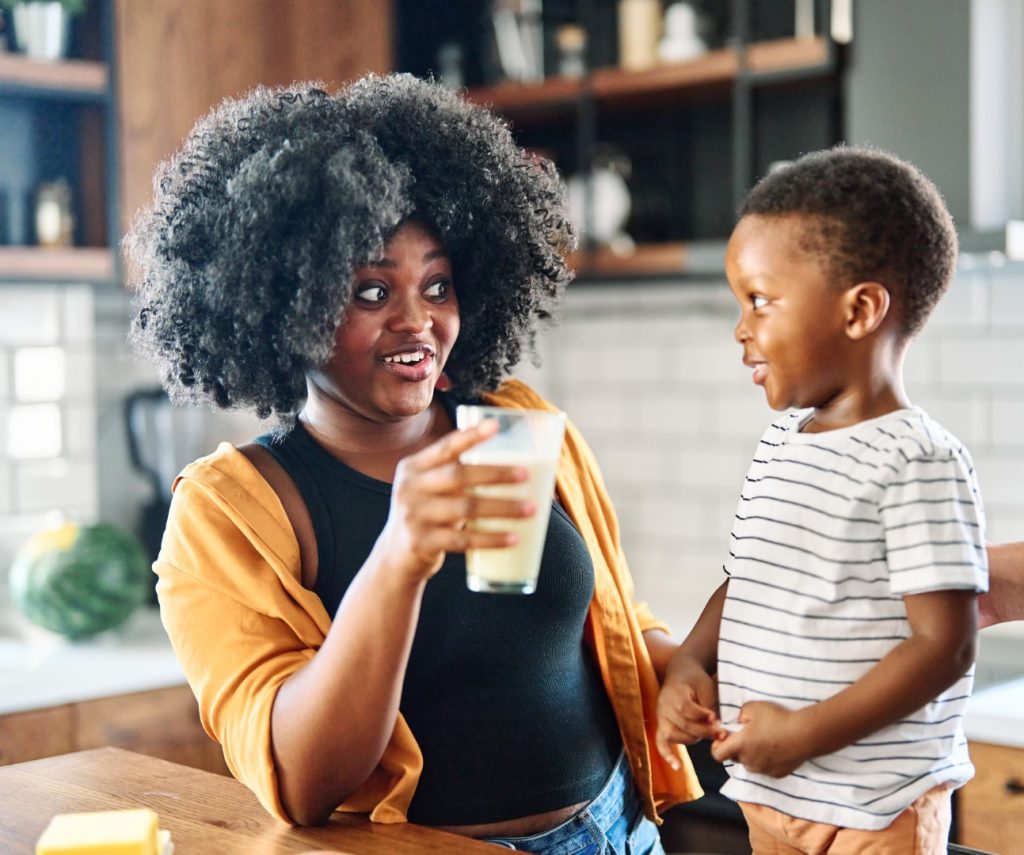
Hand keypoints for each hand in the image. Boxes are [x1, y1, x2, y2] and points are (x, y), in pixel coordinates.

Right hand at [374, 420, 534, 584]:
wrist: (396, 556)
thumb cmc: (427, 513)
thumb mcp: (428, 487)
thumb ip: (454, 473)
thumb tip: (511, 463)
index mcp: (413, 467)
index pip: (445, 447)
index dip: (471, 435)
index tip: (496, 426)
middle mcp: (410, 488)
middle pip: (458, 475)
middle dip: (496, 473)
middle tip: (526, 474)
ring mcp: (414, 516)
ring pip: (466, 508)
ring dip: (503, 507)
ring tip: (531, 508)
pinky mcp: (421, 543)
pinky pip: (464, 540)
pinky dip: (492, 539)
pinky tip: (514, 538)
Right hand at [655, 651, 724, 768]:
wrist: (680, 673)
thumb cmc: (695, 680)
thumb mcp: (705, 685)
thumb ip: (709, 703)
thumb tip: (717, 724)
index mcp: (675, 693)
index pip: (687, 709)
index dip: (702, 716)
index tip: (716, 719)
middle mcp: (664, 706)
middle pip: (684, 724)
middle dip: (705, 731)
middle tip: (723, 734)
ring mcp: (662, 717)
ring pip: (676, 735)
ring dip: (694, 738)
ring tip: (710, 735)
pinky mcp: (662, 726)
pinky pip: (661, 743)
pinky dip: (667, 755)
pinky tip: (677, 767)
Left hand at [710, 701, 809, 777]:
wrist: (804, 734)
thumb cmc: (777, 719)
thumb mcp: (753, 708)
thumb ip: (739, 714)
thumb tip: (737, 722)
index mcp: (740, 745)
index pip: (717, 754)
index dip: (717, 746)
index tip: (726, 737)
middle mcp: (749, 761)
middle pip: (734, 758)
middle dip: (736, 748)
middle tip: (748, 735)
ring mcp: (763, 770)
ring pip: (750, 764)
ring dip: (751, 755)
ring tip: (764, 741)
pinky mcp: (776, 774)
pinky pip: (765, 768)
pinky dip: (766, 761)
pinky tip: (776, 748)